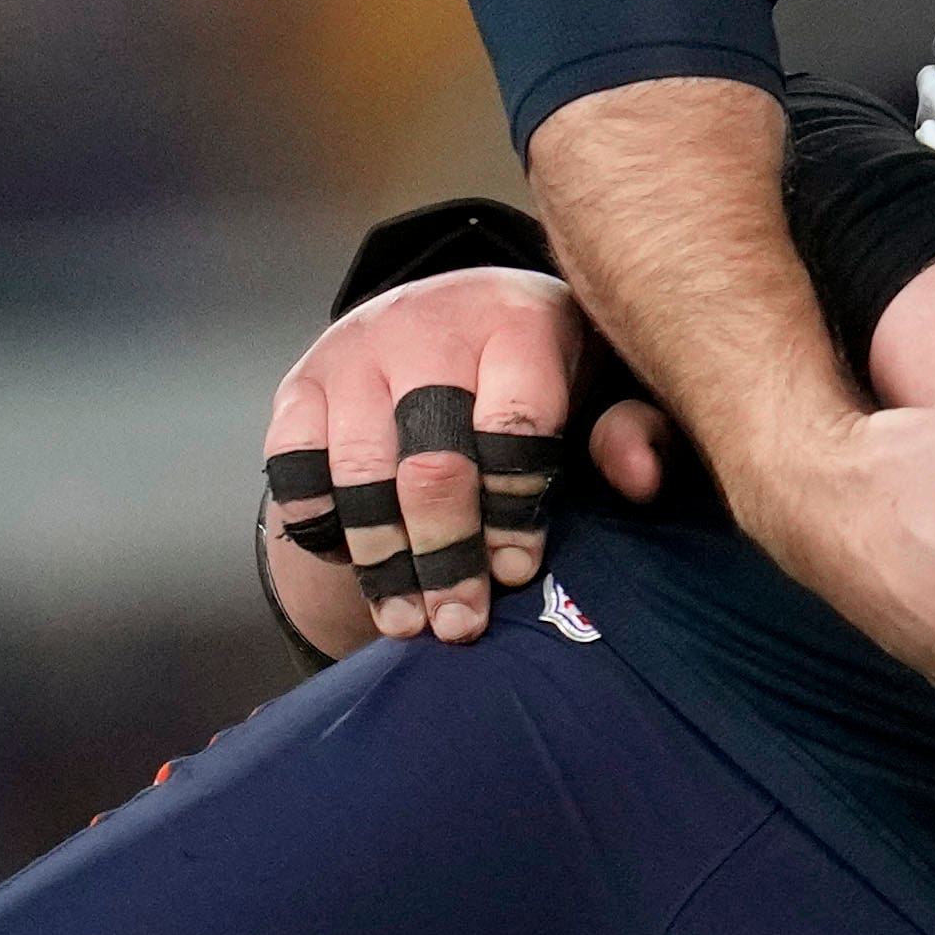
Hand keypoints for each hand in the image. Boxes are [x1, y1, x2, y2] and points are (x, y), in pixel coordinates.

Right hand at [261, 266, 673, 653]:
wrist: (453, 311)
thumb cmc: (544, 369)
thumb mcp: (605, 383)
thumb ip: (632, 428)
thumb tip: (640, 480)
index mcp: (516, 321)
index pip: (513, 426)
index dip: (515, 511)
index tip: (519, 573)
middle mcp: (428, 325)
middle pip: (431, 461)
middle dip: (446, 554)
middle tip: (460, 623)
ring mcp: (356, 351)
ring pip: (359, 474)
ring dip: (383, 561)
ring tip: (407, 623)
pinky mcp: (302, 381)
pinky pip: (294, 467)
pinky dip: (321, 525)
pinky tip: (356, 567)